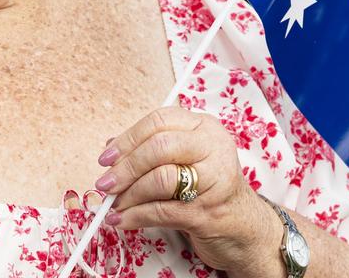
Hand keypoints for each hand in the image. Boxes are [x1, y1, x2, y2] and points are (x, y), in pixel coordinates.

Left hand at [95, 106, 282, 276]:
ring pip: (160, 179)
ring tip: (113, 204)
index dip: (127, 139)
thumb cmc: (207, 188)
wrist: (243, 227)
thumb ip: (150, 148)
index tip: (106, 158)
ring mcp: (214, 181)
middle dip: (125, 167)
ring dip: (129, 194)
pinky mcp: (209, 213)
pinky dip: (136, 216)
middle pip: (159, 147)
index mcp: (204, 127)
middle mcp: (214, 148)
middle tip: (105, 184)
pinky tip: (121, 220)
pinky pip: (163, 211)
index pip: (159, 121)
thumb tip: (110, 148)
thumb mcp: (184, 159)